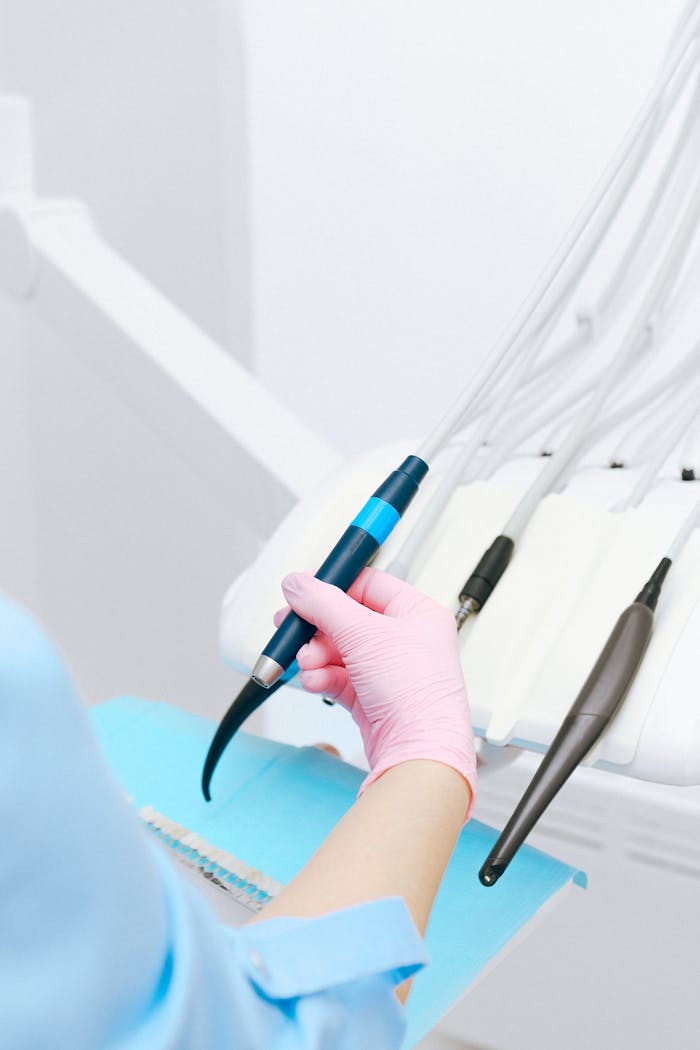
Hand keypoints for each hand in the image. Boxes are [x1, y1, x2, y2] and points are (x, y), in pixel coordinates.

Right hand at [275, 568, 475, 818]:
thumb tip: (298, 583)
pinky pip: (338, 677)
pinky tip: (314, 681)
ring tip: (306, 662)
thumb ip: (324, 603)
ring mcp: (388, 669)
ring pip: (339, 650)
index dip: (333, 585)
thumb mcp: (364, 634)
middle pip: (347, 619)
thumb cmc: (415, 693)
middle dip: (316, 627)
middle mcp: (405, 639)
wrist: (417, 751)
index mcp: (417, 613)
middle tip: (290, 626)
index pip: (369, 584)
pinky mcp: (372, 696)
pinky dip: (322, 677)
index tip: (303, 589)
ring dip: (315, 655)